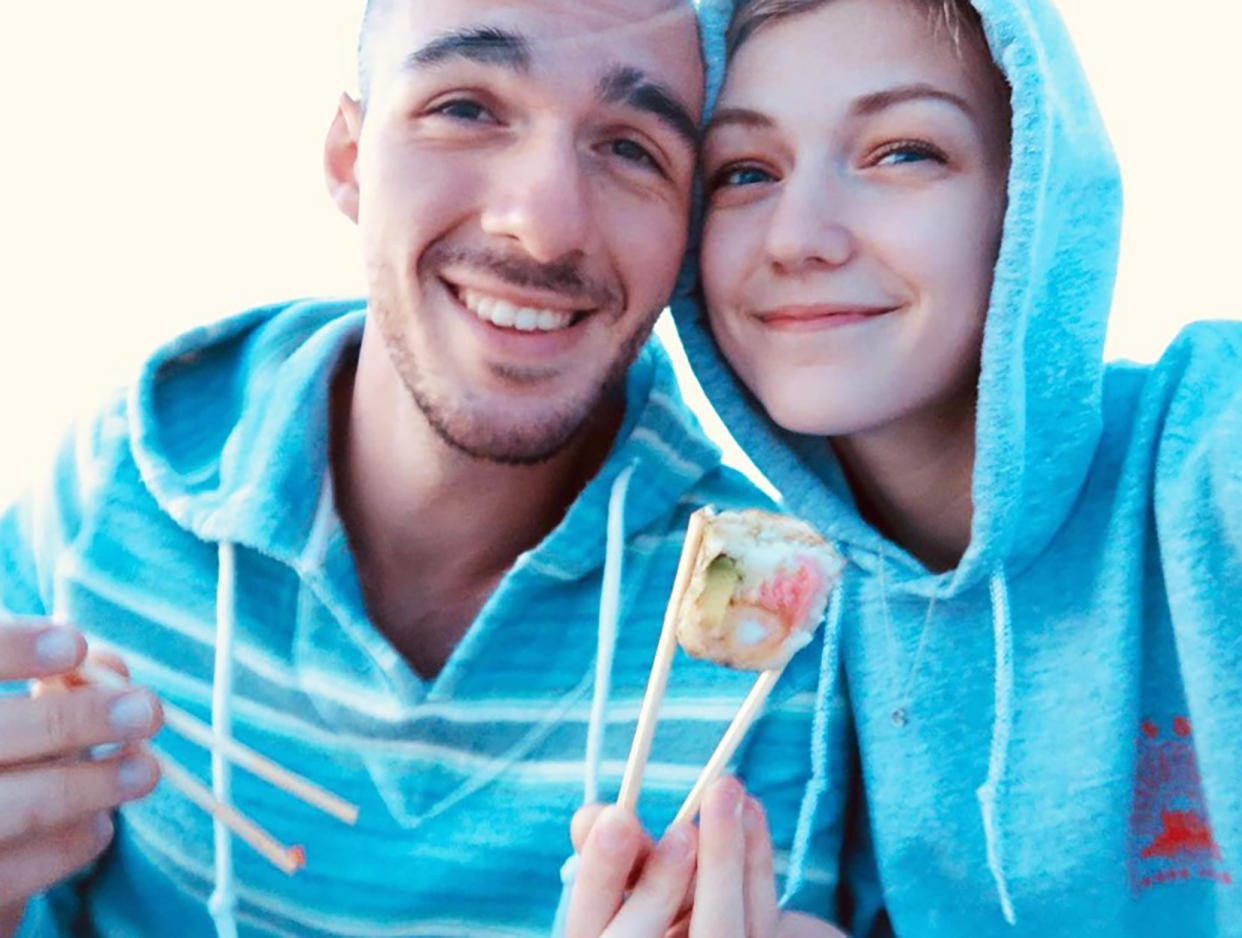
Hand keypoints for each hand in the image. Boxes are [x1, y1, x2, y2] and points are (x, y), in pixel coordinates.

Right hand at [0, 621, 162, 920]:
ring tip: (145, 770)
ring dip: (95, 785)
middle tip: (147, 710)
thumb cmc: (12, 760)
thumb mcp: (27, 719)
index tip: (75, 643)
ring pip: (22, 807)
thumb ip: (61, 685)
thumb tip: (108, 666)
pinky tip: (101, 821)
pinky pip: (26, 869)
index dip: (14, 649)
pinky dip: (77, 839)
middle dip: (74, 720)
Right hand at [566, 777, 847, 937]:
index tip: (618, 816)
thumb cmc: (660, 896)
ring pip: (717, 928)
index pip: (588, 920)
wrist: (721, 925)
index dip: (600, 872)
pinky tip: (750, 810)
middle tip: (682, 830)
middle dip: (662, 882)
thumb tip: (589, 815)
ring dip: (723, 856)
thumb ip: (611, 848)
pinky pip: (760, 916)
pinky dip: (755, 860)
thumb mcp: (630, 875)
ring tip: (725, 790)